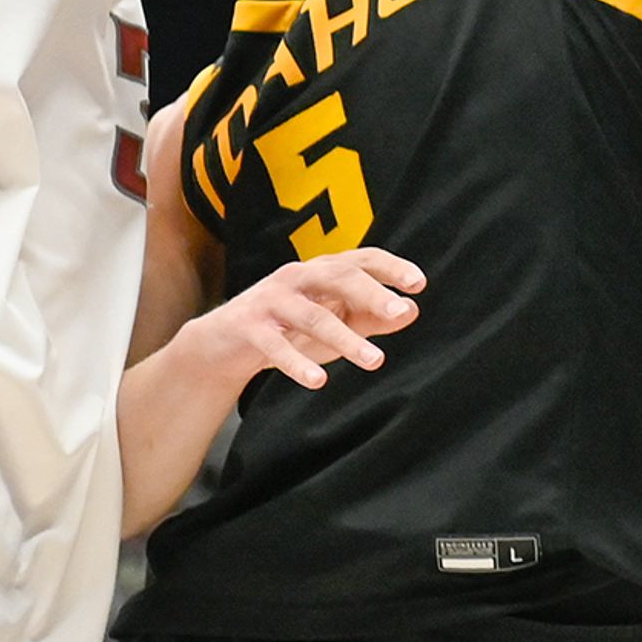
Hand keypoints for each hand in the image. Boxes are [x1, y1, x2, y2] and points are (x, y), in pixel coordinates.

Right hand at [187, 249, 425, 392]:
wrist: (222, 343)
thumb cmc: (287, 328)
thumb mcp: (333, 320)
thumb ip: (371, 317)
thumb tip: (411, 311)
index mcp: (321, 271)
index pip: (360, 260)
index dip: (390, 267)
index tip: (418, 283)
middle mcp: (297, 278)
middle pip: (338, 277)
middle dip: (370, 293)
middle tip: (399, 312)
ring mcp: (271, 301)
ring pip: (312, 315)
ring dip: (345, 339)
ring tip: (374, 360)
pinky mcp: (249, 327)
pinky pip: (275, 346)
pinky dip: (296, 364)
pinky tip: (318, 381)